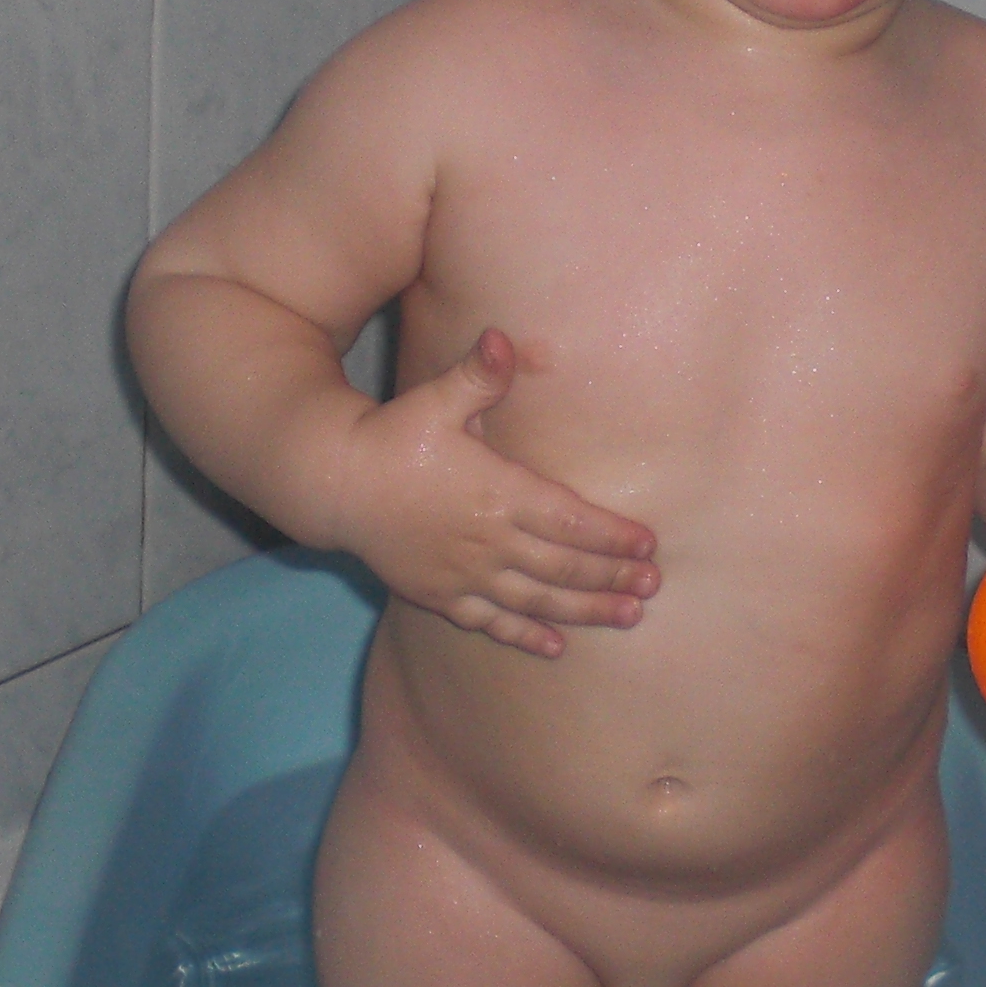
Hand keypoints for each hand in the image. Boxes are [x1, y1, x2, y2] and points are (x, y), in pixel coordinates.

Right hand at [327, 329, 657, 657]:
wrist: (331, 482)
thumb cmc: (389, 436)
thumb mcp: (434, 399)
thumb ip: (477, 376)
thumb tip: (501, 338)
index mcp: (497, 492)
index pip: (570, 520)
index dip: (612, 535)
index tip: (648, 544)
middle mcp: (487, 540)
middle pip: (564, 566)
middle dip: (613, 576)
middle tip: (654, 584)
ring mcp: (464, 573)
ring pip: (537, 600)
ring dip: (586, 610)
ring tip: (628, 617)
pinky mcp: (440, 594)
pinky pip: (491, 622)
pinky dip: (525, 636)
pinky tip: (557, 647)